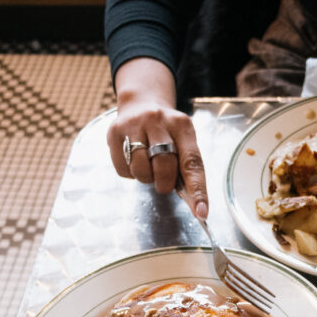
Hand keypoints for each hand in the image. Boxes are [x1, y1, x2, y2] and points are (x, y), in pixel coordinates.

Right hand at [107, 58, 208, 217]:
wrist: (141, 104)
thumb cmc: (167, 133)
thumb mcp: (182, 141)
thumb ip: (185, 167)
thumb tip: (192, 201)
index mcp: (183, 126)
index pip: (192, 163)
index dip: (198, 191)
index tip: (202, 213)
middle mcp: (159, 121)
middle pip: (164, 167)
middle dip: (165, 183)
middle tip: (163, 182)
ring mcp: (134, 124)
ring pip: (141, 169)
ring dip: (146, 178)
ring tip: (147, 167)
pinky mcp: (114, 132)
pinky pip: (123, 169)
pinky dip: (130, 173)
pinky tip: (133, 160)